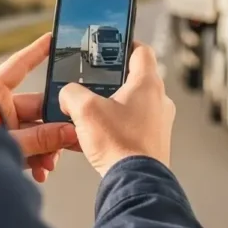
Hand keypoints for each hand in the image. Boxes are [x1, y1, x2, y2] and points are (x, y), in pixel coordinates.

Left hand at [0, 33, 79, 181]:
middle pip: (35, 108)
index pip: (19, 65)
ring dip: (46, 148)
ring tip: (50, 164)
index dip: (37, 51)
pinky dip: (34, 159)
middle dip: (54, 127)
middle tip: (73, 137)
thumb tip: (70, 132)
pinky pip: (24, 148)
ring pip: (33, 132)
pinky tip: (40, 172)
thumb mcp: (9, 143)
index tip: (52, 39)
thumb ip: (41, 138)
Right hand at [58, 42, 174, 177]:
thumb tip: (68, 95)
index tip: (113, 45)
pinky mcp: (151, 143)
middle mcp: (158, 101)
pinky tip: (91, 138)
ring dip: (109, 108)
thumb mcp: (85, 110)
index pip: (142, 51)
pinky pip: (129, 128)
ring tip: (87, 115)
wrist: (134, 182)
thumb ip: (72, 94)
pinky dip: (112, 128)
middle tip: (92, 84)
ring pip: (130, 106)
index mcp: (148, 84)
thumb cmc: (119, 144)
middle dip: (109, 83)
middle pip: (133, 80)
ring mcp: (157, 123)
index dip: (126, 44)